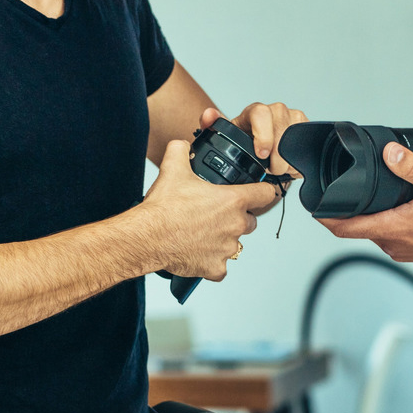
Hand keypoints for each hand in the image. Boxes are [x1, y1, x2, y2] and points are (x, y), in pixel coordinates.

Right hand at [143, 139, 280, 280]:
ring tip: (201, 233)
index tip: (260, 193)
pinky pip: (220, 266)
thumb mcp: (173, 169)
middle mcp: (235, 225)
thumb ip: (181, 150)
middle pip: (250, 221)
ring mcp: (227, 248)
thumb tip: (181, 144)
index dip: (263, 191)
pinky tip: (197, 253)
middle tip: (214, 215)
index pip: (266, 194)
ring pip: (234, 244)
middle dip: (236, 218)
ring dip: (223, 240)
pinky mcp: (216, 268)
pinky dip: (211, 261)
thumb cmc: (163, 207)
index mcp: (233, 201)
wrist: (147, 237)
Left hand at [201, 102, 307, 177]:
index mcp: (254, 112)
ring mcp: (291, 117)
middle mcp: (274, 111)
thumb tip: (209, 115)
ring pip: (294, 137)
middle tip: (270, 168)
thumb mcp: (224, 137)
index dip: (263, 134)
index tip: (262, 155)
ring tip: (276, 167)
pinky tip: (288, 164)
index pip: (261, 113)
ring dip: (286, 158)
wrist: (259, 153)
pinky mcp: (304, 127)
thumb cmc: (242, 144)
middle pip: (281, 127)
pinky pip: (305, 143)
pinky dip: (296, 159)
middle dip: (276, 154)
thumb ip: (212, 125)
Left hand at [320, 143, 412, 271]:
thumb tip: (390, 154)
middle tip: (342, 192)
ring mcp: (404, 250)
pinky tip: (398, 207)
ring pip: (375, 232)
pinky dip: (386, 221)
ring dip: (369, 216)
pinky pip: (391, 235)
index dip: (325, 217)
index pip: (346, 228)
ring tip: (370, 195)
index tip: (314, 207)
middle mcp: (395, 244)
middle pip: (358, 228)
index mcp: (395, 228)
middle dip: (347, 211)